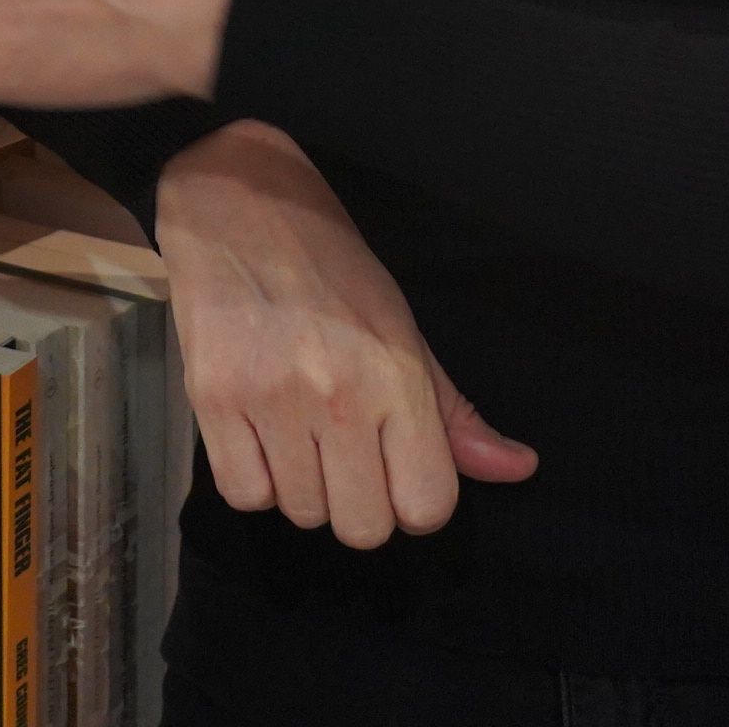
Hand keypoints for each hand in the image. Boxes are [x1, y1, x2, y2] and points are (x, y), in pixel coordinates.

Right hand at [157, 122, 537, 549]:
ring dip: (303, 487)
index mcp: (398, 375)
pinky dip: (254, 480)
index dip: (414, 501)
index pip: (426, 506)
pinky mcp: (211, 400)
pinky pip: (244, 496)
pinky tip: (259, 435)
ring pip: (302, 514)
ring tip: (296, 430)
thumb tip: (517, 467)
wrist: (237, 200)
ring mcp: (271, 401)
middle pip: (363, 528)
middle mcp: (339, 396)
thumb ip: (453, 410)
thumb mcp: (404, 326)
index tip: (396, 471)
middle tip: (344, 455)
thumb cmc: (330, 264)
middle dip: (358, 504)